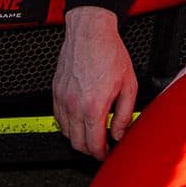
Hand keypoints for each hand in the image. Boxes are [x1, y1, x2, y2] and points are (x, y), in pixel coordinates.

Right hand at [52, 5, 137, 159]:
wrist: (90, 32)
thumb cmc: (109, 53)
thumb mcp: (129, 86)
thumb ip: (124, 114)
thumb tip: (120, 133)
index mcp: (94, 106)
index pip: (93, 144)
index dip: (101, 154)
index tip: (106, 153)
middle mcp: (75, 105)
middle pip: (77, 143)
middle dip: (89, 149)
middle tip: (100, 147)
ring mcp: (63, 98)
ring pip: (65, 132)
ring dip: (78, 138)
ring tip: (91, 133)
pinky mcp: (56, 91)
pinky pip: (58, 117)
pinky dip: (67, 124)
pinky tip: (79, 119)